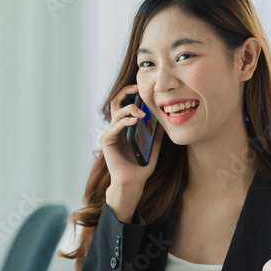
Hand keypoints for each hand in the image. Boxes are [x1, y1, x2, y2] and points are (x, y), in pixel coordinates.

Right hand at [100, 84, 164, 220]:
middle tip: (138, 87)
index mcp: (126, 127)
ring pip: (116, 111)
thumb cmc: (141, 168)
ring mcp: (111, 133)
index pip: (126, 104)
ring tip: (142, 112)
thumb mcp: (154, 148)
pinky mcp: (107, 141)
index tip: (145, 88)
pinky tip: (135, 120)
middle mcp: (116, 128)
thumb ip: (156, 135)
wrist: (132, 183)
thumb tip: (164, 121)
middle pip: (117, 102)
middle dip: (126, 91)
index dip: (133, 94)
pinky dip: (125, 121)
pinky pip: (115, 126)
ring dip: (129, 108)